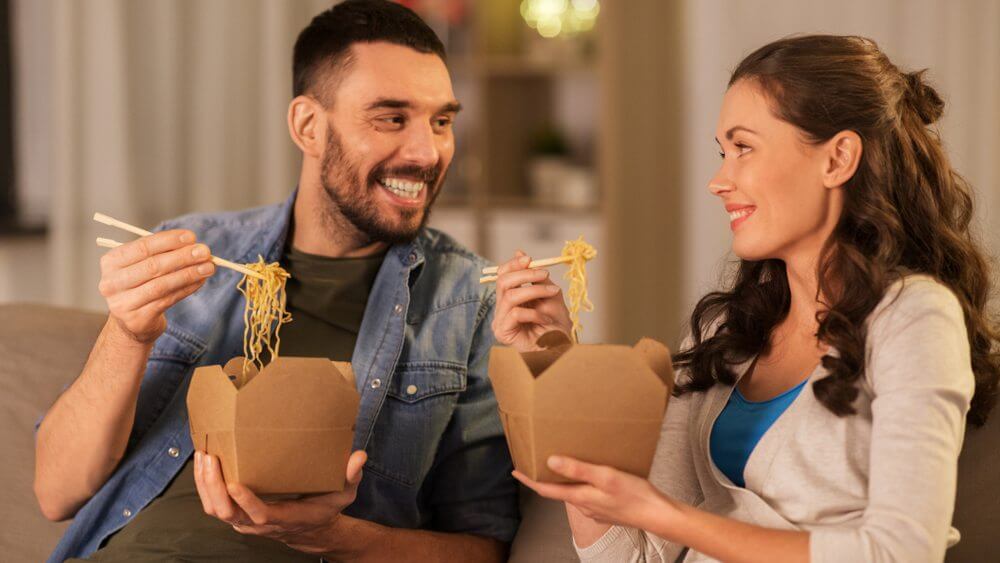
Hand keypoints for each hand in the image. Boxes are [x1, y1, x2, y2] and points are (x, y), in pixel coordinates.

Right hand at [98, 229, 214, 343]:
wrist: (131, 322)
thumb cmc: (140, 285)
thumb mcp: (142, 266)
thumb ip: (163, 253)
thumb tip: (194, 245)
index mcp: (111, 262)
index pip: (142, 247)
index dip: (168, 241)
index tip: (191, 237)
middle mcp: (111, 282)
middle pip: (152, 266)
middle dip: (182, 257)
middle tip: (205, 251)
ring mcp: (123, 303)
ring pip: (162, 285)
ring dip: (189, 274)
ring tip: (209, 267)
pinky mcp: (137, 319)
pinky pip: (168, 300)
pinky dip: (187, 288)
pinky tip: (200, 281)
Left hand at [193, 450, 366, 553]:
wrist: (311, 528)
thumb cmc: (326, 506)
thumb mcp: (344, 493)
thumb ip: (350, 476)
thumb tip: (359, 457)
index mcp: (286, 517)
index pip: (260, 515)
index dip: (245, 502)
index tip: (234, 482)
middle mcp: (260, 523)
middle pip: (228, 512)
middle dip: (214, 486)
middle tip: (210, 458)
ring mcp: (245, 521)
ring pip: (215, 509)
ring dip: (204, 484)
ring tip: (202, 456)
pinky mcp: (237, 514)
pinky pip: (213, 504)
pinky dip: (204, 485)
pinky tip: (203, 463)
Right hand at [491, 250, 572, 351]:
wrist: (561, 352)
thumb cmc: (556, 328)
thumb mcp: (550, 295)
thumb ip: (537, 277)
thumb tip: (520, 253)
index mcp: (510, 299)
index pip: (503, 275)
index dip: (513, 264)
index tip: (529, 258)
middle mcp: (502, 309)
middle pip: (502, 282)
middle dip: (525, 274)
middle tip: (545, 274)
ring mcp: (500, 321)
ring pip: (510, 296)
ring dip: (534, 290)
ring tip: (553, 294)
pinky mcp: (503, 333)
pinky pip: (515, 313)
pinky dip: (535, 313)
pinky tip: (546, 320)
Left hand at [513, 455, 678, 532]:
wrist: (658, 514)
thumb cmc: (634, 494)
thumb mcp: (605, 477)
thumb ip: (578, 469)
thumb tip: (550, 462)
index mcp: (580, 497)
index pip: (546, 490)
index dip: (529, 480)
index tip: (515, 470)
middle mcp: (584, 505)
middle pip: (558, 491)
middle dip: (546, 477)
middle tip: (538, 460)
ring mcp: (596, 508)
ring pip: (574, 492)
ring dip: (565, 479)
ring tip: (563, 462)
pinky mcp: (607, 507)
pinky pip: (588, 494)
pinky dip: (582, 483)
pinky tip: (591, 474)